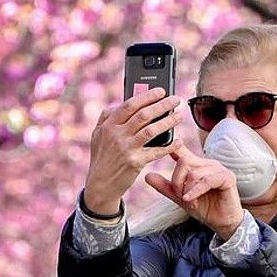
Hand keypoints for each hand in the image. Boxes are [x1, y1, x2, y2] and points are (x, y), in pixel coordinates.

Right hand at [82, 88, 182, 214]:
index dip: (147, 96)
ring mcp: (127, 149)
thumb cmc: (101, 157)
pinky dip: (169, 146)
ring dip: (168, 122)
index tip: (161, 91)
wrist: (100, 185)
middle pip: (144, 115)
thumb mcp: (97, 135)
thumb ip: (106, 117)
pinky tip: (178, 141)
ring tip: (180, 116)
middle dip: (162, 105)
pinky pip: (156, 151)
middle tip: (176, 100)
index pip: (129, 105)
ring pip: (152, 130)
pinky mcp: (135, 162)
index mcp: (109, 125)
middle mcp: (117, 135)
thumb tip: (120, 102)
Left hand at [145, 146, 245, 239]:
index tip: (163, 148)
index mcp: (198, 165)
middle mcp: (208, 164)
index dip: (172, 148)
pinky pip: (206, 181)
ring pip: (194, 173)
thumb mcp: (181, 197)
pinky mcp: (227, 177)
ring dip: (187, 190)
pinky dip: (195, 191)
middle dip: (177, 182)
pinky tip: (189, 200)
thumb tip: (147, 176)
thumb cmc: (204, 208)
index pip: (183, 152)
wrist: (222, 223)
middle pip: (184, 163)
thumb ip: (166, 186)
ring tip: (188, 202)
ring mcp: (218, 169)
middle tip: (179, 196)